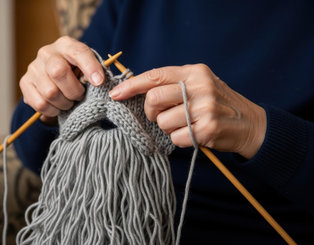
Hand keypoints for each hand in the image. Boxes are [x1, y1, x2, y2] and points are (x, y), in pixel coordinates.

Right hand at [19, 36, 104, 124]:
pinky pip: (40, 103)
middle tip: (80, 96)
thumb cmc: (76, 74)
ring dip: (64, 103)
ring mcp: (33, 67)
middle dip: (74, 91)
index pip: (78, 52)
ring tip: (69, 102)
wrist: (54, 79)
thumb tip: (99, 83)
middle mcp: (47, 53)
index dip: (90, 67)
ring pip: (50, 92)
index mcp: (66, 44)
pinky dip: (53, 110)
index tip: (99, 82)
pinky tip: (58, 106)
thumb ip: (95, 73)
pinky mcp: (25, 83)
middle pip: (58, 71)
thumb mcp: (87, 68)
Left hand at [109, 64, 266, 158]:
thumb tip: (135, 90)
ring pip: (162, 122)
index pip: (155, 76)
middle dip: (150, 112)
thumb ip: (173, 84)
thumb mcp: (199, 84)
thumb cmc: (216, 104)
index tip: (115, 94)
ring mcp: (204, 108)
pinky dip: (178, 139)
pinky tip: (192, 134)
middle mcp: (199, 87)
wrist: (250, 124)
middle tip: (158, 116)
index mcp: (194, 72)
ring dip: (167, 128)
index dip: (131, 86)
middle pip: (153, 99)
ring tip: (183, 125)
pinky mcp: (207, 129)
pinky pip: (175, 138)